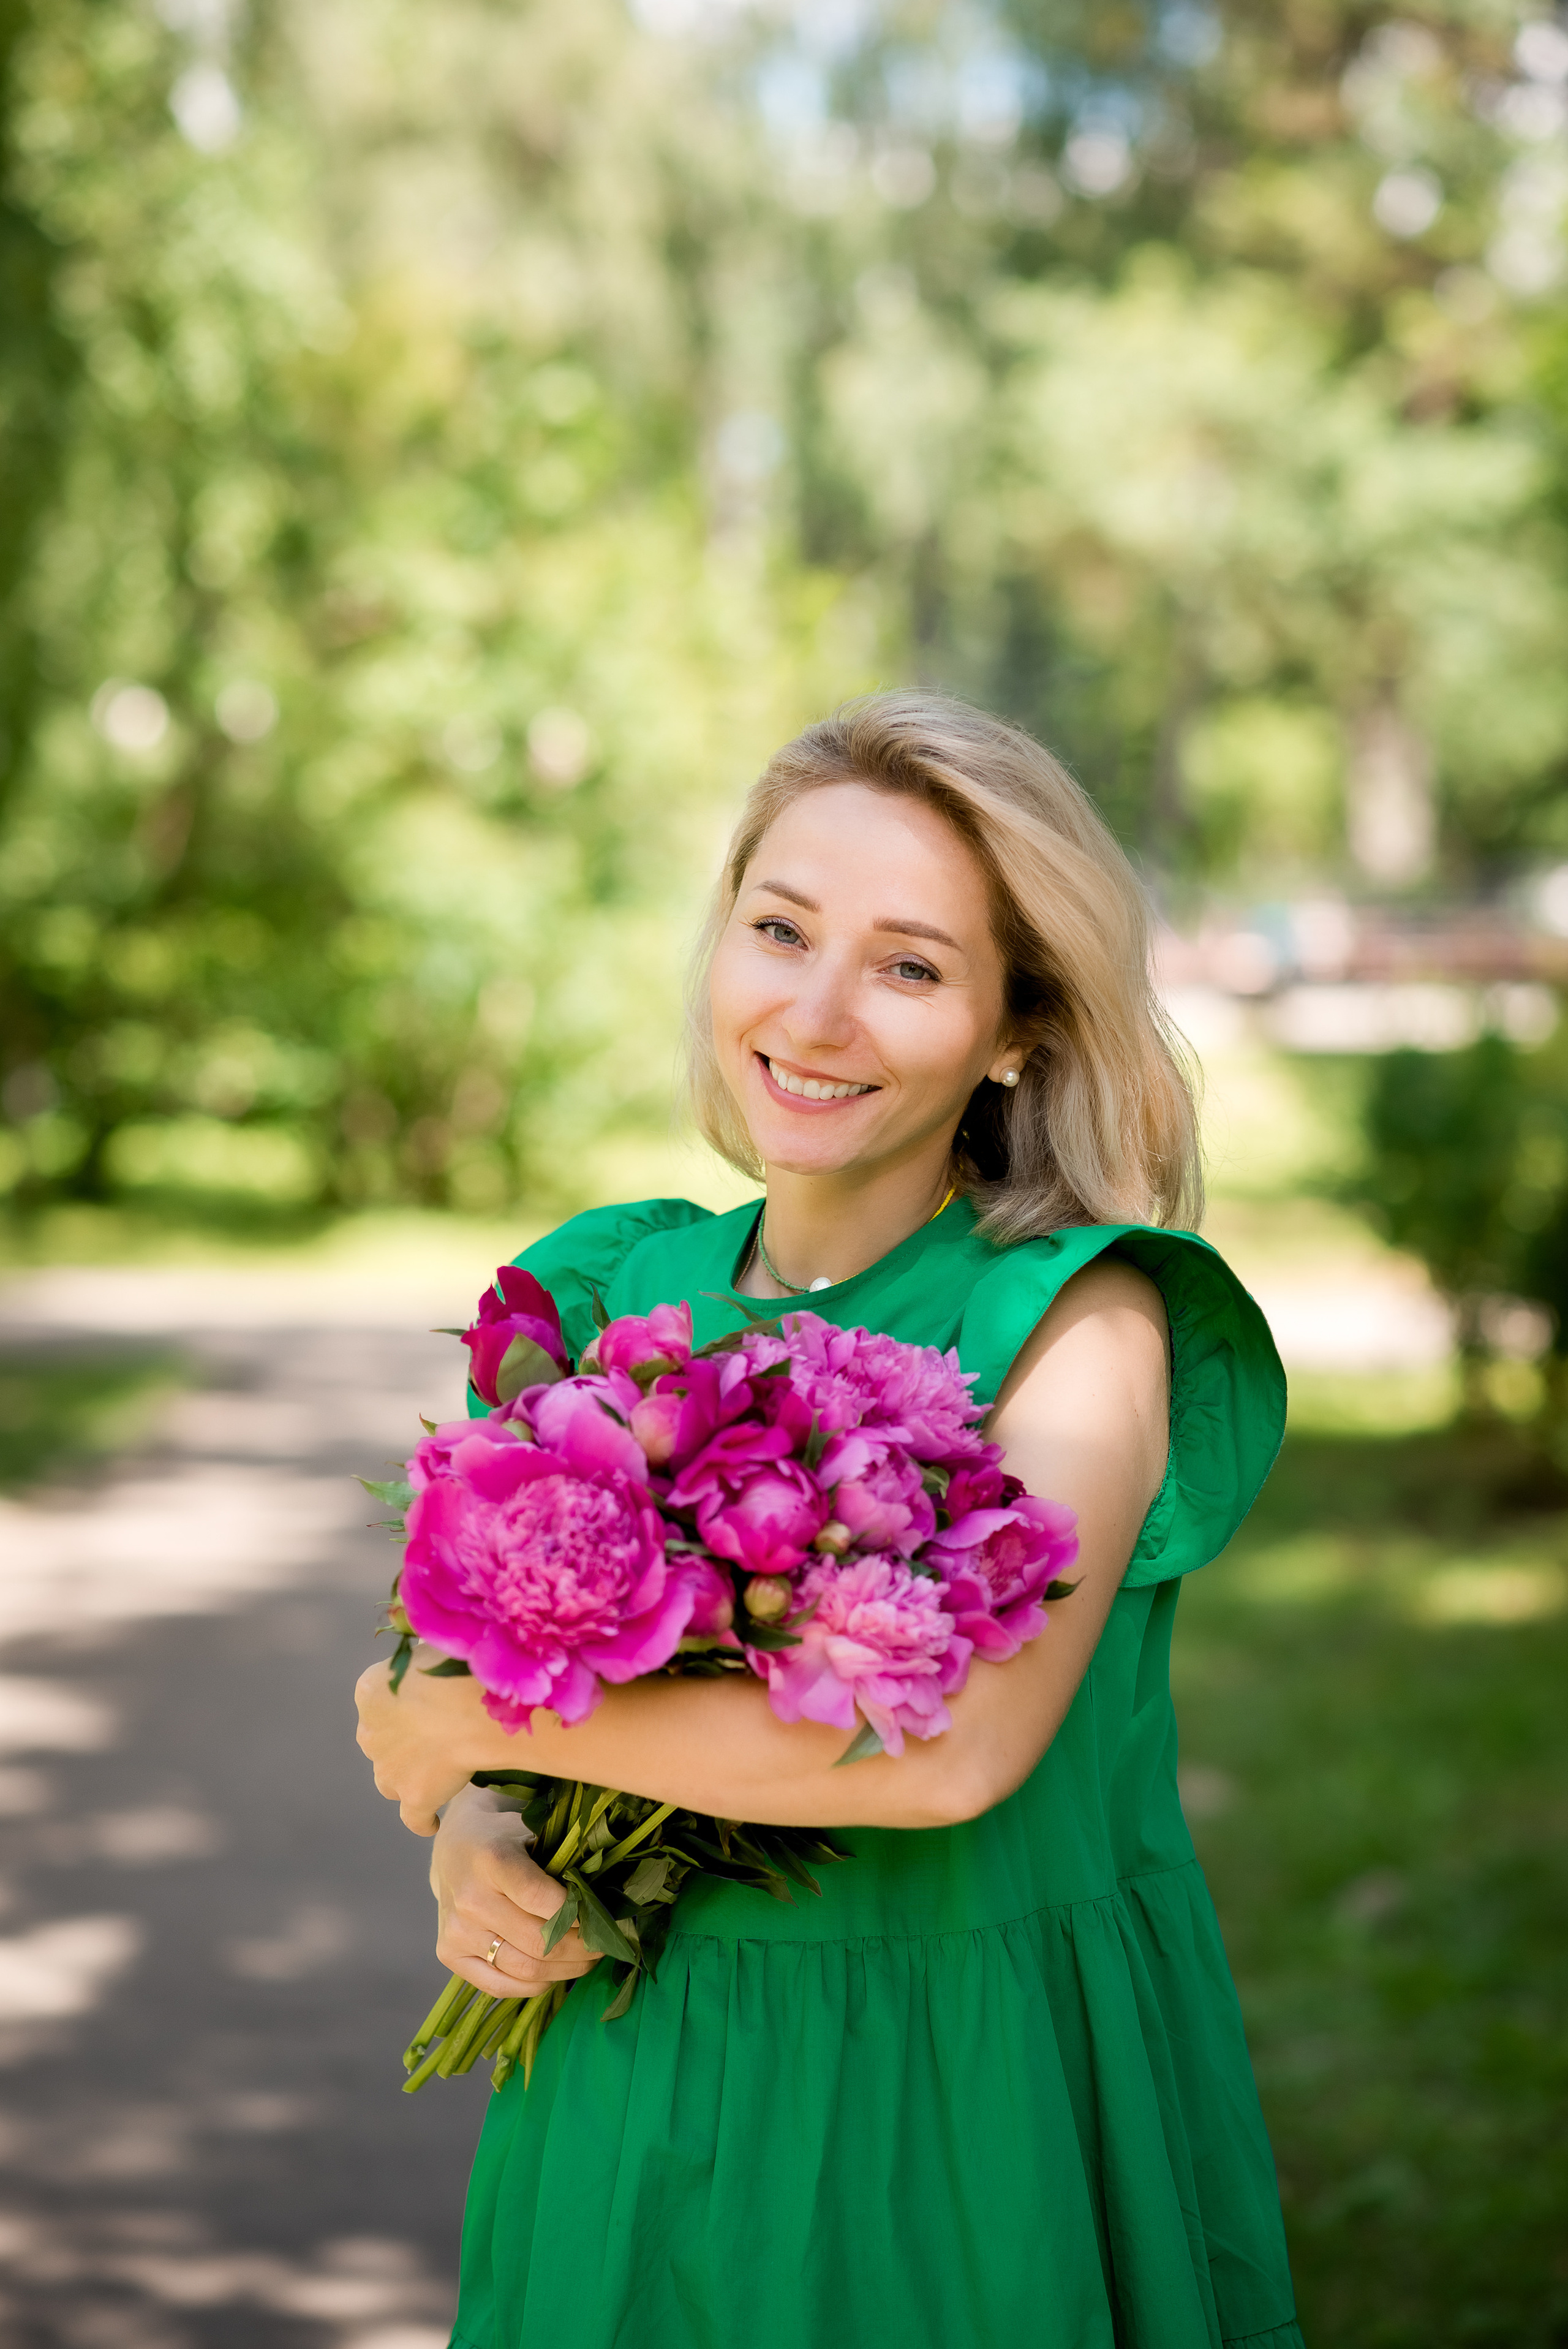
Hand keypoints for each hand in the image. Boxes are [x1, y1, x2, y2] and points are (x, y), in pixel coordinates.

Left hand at [354, 1647, 488, 1832]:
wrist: (469, 1704)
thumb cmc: (456, 1664)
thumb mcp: (430, 1645)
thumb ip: (422, 1660)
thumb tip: (429, 1658)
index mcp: (369, 1691)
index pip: (378, 1700)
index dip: (403, 1703)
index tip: (427, 1701)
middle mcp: (369, 1733)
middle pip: (381, 1742)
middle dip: (402, 1740)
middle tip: (438, 1734)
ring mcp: (389, 1769)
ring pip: (389, 1780)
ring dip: (406, 1776)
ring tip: (434, 1773)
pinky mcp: (413, 1796)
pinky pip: (414, 1817)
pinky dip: (423, 1820)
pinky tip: (433, 1823)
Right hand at [431, 1783, 600, 1996]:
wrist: (454, 1846)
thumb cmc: (504, 1838)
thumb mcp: (533, 1834)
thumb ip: (561, 1865)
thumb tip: (601, 1908)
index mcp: (492, 1859)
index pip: (543, 1900)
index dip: (578, 1915)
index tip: (600, 1917)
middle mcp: (470, 1898)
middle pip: (537, 1942)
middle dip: (580, 1948)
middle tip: (602, 1945)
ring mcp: (456, 1931)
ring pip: (524, 1969)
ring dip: (564, 1970)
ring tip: (585, 1959)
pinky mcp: (449, 1954)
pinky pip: (500, 1986)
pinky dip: (535, 1984)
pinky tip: (553, 1971)